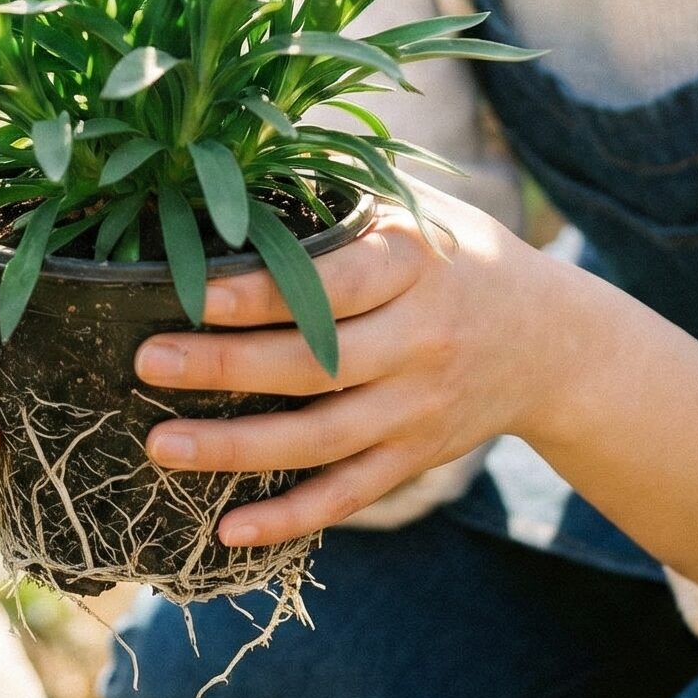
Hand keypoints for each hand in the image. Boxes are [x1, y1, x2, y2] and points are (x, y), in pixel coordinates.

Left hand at [128, 184, 552, 547]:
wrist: (551, 340)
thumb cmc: (451, 254)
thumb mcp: (411, 207)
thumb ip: (333, 196)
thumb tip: (227, 166)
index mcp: (415, 263)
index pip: (335, 284)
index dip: (266, 293)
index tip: (196, 294)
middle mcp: (423, 340)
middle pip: (317, 364)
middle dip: (226, 366)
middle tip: (146, 361)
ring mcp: (420, 407)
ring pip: (322, 440)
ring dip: (236, 449)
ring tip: (160, 445)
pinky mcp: (416, 457)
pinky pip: (348, 495)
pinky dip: (290, 518)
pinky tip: (227, 530)